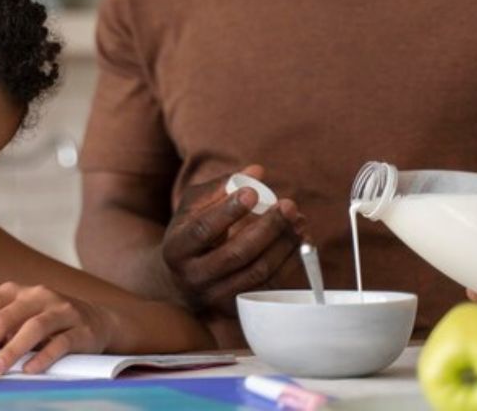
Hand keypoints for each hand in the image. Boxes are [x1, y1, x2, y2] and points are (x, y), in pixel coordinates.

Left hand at [0, 282, 113, 375]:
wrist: (98, 322)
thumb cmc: (49, 324)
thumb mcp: (17, 322)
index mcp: (15, 291)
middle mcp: (37, 295)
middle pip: (1, 319)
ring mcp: (61, 310)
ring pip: (31, 328)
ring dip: (9, 352)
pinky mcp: (82, 328)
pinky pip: (61, 343)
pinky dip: (44, 357)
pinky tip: (29, 371)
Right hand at [161, 165, 304, 316]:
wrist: (180, 281)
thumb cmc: (190, 233)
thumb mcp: (193, 207)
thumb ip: (221, 187)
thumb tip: (257, 171)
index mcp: (177, 248)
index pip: (203, 229)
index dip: (228, 211)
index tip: (253, 192)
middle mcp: (194, 276)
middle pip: (236, 253)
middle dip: (268, 227)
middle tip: (289, 205)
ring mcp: (216, 296)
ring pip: (257, 272)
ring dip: (284, 245)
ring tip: (299, 221)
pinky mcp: (237, 307)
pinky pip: (270, 286)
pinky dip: (289, 263)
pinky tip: (299, 242)